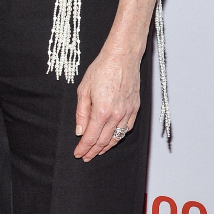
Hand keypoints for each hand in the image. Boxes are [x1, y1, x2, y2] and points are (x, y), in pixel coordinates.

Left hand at [74, 44, 140, 160]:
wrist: (122, 57)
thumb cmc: (102, 69)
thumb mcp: (83, 90)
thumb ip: (81, 113)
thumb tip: (79, 131)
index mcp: (101, 111)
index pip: (91, 137)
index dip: (83, 148)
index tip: (78, 154)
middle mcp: (116, 115)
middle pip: (103, 141)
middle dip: (93, 151)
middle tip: (85, 157)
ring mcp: (127, 112)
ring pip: (116, 137)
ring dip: (106, 147)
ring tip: (97, 152)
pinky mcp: (135, 108)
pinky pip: (127, 128)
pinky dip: (118, 136)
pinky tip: (112, 139)